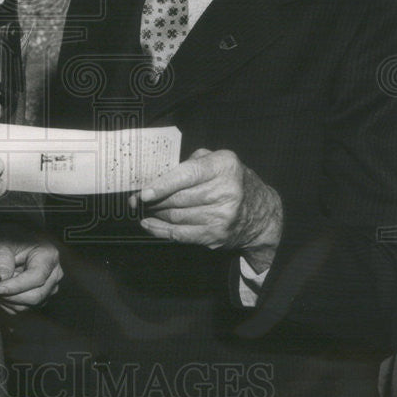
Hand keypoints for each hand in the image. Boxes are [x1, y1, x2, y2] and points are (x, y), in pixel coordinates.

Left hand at [0, 227, 62, 313]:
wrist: (14, 240)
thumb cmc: (12, 238)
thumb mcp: (2, 244)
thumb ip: (1, 260)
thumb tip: (0, 279)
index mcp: (48, 256)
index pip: (36, 277)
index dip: (15, 286)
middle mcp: (53, 274)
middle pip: (35, 295)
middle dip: (11, 296)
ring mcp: (49, 287)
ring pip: (29, 305)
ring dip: (8, 300)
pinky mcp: (41, 297)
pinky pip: (25, 308)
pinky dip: (10, 303)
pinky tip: (2, 291)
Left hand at [131, 148, 282, 263]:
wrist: (262, 214)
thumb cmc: (232, 181)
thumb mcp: (218, 161)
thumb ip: (191, 162)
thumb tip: (157, 175)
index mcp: (224, 166)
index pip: (187, 175)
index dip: (163, 184)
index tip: (144, 192)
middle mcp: (226, 191)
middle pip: (179, 199)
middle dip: (153, 201)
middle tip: (135, 200)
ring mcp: (222, 216)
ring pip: (177, 217)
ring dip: (156, 214)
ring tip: (144, 209)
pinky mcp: (216, 235)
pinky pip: (181, 234)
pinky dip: (161, 231)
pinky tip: (149, 224)